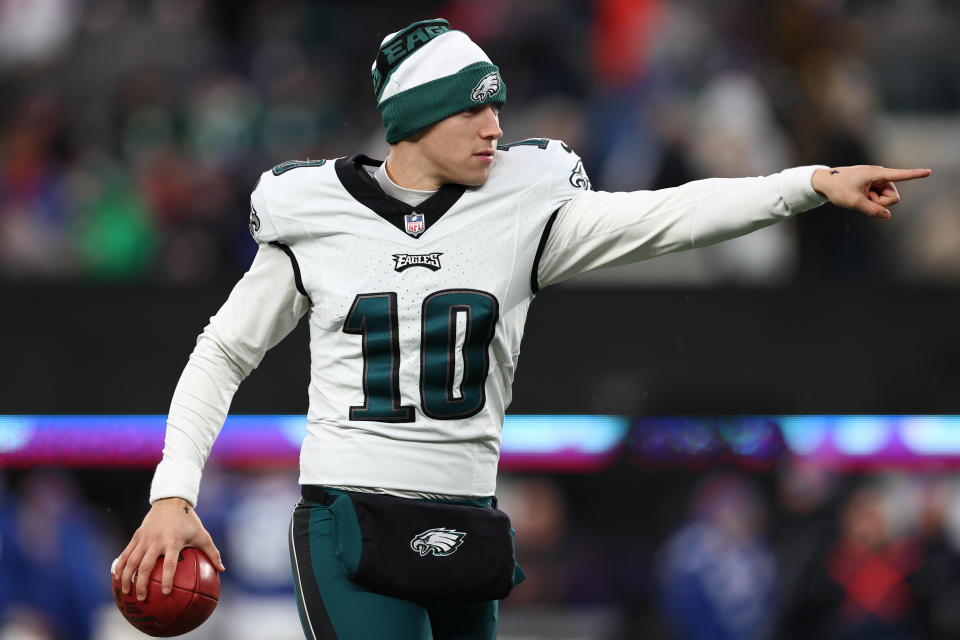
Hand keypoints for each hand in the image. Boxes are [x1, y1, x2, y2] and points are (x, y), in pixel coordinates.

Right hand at [113, 497, 224, 600]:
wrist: (171, 501)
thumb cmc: (189, 521)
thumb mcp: (202, 534)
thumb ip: (212, 552)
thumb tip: (222, 570)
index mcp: (173, 541)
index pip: (169, 564)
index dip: (167, 578)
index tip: (165, 593)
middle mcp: (157, 540)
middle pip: (145, 565)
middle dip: (141, 583)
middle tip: (142, 598)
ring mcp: (144, 538)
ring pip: (132, 561)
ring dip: (127, 577)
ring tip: (126, 592)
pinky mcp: (136, 536)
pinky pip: (126, 553)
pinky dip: (120, 566)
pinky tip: (117, 579)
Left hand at [811, 165, 931, 219]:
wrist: (825, 182)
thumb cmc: (838, 189)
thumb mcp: (854, 203)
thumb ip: (872, 210)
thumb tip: (888, 216)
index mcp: (876, 174)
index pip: (899, 175)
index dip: (914, 175)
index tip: (929, 172)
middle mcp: (880, 175)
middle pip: (893, 197)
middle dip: (880, 202)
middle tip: (863, 199)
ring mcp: (877, 180)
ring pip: (887, 199)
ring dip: (874, 201)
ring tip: (859, 196)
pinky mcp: (874, 184)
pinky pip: (879, 197)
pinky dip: (870, 200)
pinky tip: (860, 196)